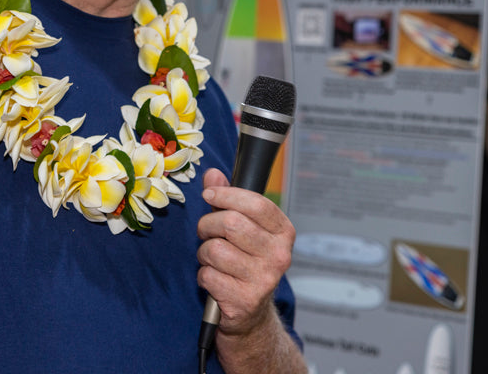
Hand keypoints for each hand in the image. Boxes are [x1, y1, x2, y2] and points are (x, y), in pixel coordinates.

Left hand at [196, 166, 294, 336]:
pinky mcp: (245, 300)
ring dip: (204, 253)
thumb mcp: (241, 226)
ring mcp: (264, 279)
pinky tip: (215, 279)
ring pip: (215, 249)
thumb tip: (213, 174)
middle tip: (206, 232)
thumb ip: (227, 198)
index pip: (256, 203)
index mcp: (283, 233)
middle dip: (208, 225)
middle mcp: (279, 255)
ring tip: (213, 259)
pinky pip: (208, 275)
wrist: (251, 313)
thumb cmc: (244, 261)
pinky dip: (204, 275)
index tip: (209, 194)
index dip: (227, 195)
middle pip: (231, 223)